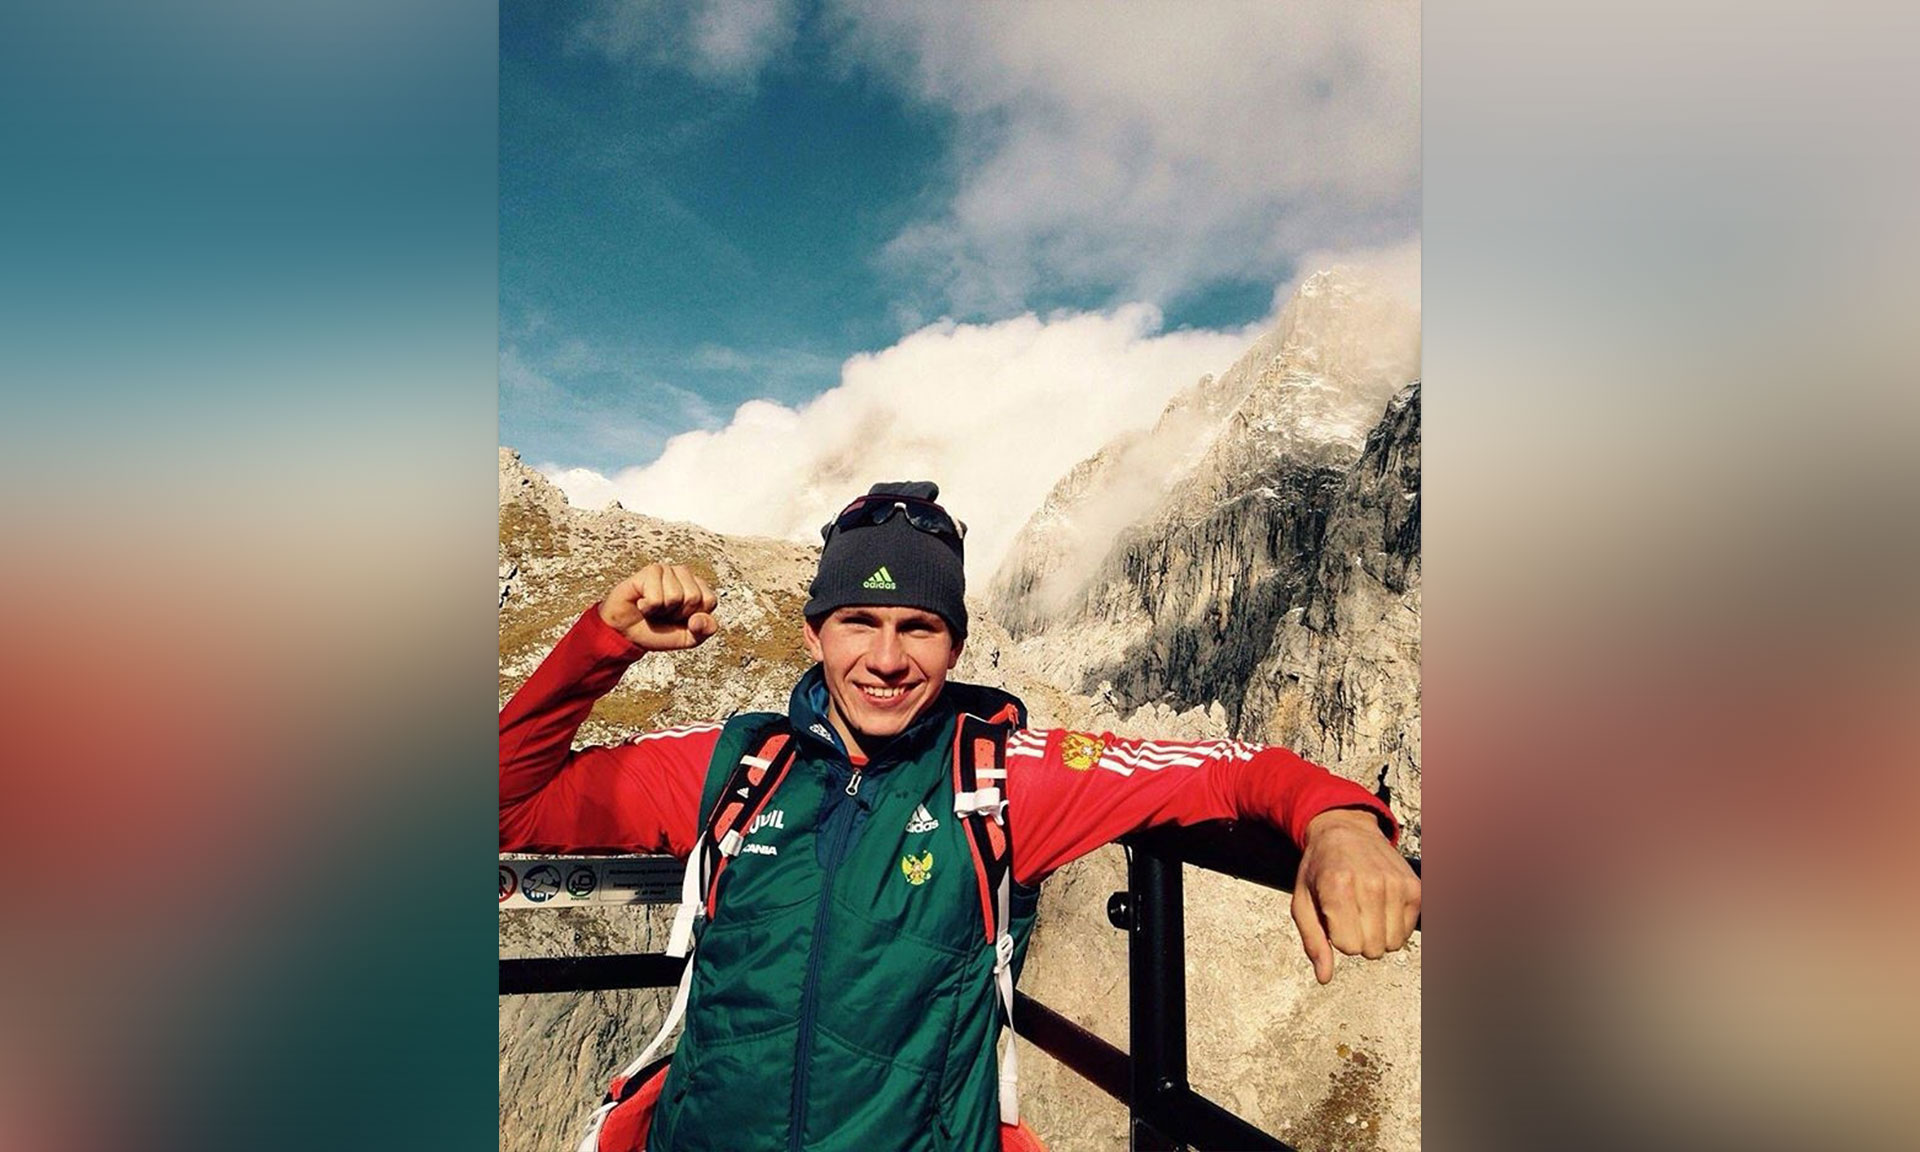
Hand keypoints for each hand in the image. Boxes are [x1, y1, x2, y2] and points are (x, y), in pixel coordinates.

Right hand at [598, 563, 718, 651]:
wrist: (626, 634)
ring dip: (661, 610)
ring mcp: (667, 570)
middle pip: (693, 597)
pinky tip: (641, 603)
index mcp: (698, 587)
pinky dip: (647, 607)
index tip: (679, 619)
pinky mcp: (649, 571)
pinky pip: (656, 598)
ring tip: (652, 608)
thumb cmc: (656, 631)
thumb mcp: (688, 638)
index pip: (710, 601)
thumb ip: (704, 630)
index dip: (694, 618)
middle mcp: (683, 574)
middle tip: (663, 613)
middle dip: (677, 614)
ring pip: (675, 596)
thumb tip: (699, 619)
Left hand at [1290, 808, 1420, 983]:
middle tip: (1350, 913)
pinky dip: (1394, 926)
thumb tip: (1324, 978)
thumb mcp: (1303, 902)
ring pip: (1392, 944)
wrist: (1345, 831)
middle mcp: (1370, 884)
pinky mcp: (1415, 886)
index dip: (1338, 938)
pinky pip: (1407, 931)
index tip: (1333, 916)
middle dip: (1358, 939)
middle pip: (1371, 949)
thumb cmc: (1320, 869)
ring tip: (1365, 909)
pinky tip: (1381, 906)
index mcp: (1337, 887)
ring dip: (1377, 934)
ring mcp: (1396, 884)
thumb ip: (1313, 942)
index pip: (1348, 947)